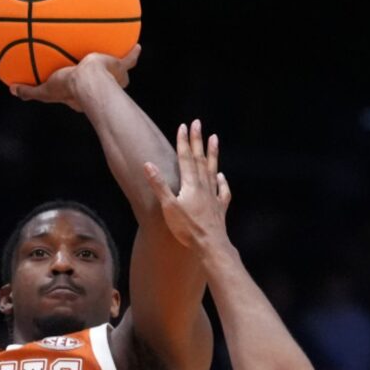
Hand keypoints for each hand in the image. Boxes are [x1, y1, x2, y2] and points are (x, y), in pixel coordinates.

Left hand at [10, 45, 141, 111]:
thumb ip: (30, 91)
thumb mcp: (45, 90)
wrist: (90, 83)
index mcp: (81, 92)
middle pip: (100, 80)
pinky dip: (133, 53)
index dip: (76, 83)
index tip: (74, 78)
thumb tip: (12, 90)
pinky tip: (137, 46)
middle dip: (100, 74)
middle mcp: (100, 87)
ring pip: (117, 70)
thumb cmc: (69, 88)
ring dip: (119, 64)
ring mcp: (112, 78)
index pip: (78, 87)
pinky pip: (129, 59)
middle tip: (97, 64)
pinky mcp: (121, 68)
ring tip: (121, 52)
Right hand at [144, 120, 230, 250]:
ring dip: (213, 154)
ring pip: (213, 170)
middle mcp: (204, 186)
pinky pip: (222, 190)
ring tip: (214, 139)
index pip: (186, 158)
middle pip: (200, 159)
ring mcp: (214, 196)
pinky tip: (221, 176)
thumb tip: (147, 164)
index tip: (184, 126)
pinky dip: (222, 181)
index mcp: (190, 184)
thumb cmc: (187, 229)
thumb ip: (159, 185)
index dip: (183, 141)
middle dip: (197, 141)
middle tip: (198, 123)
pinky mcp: (220, 208)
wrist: (211, 246)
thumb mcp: (168, 207)